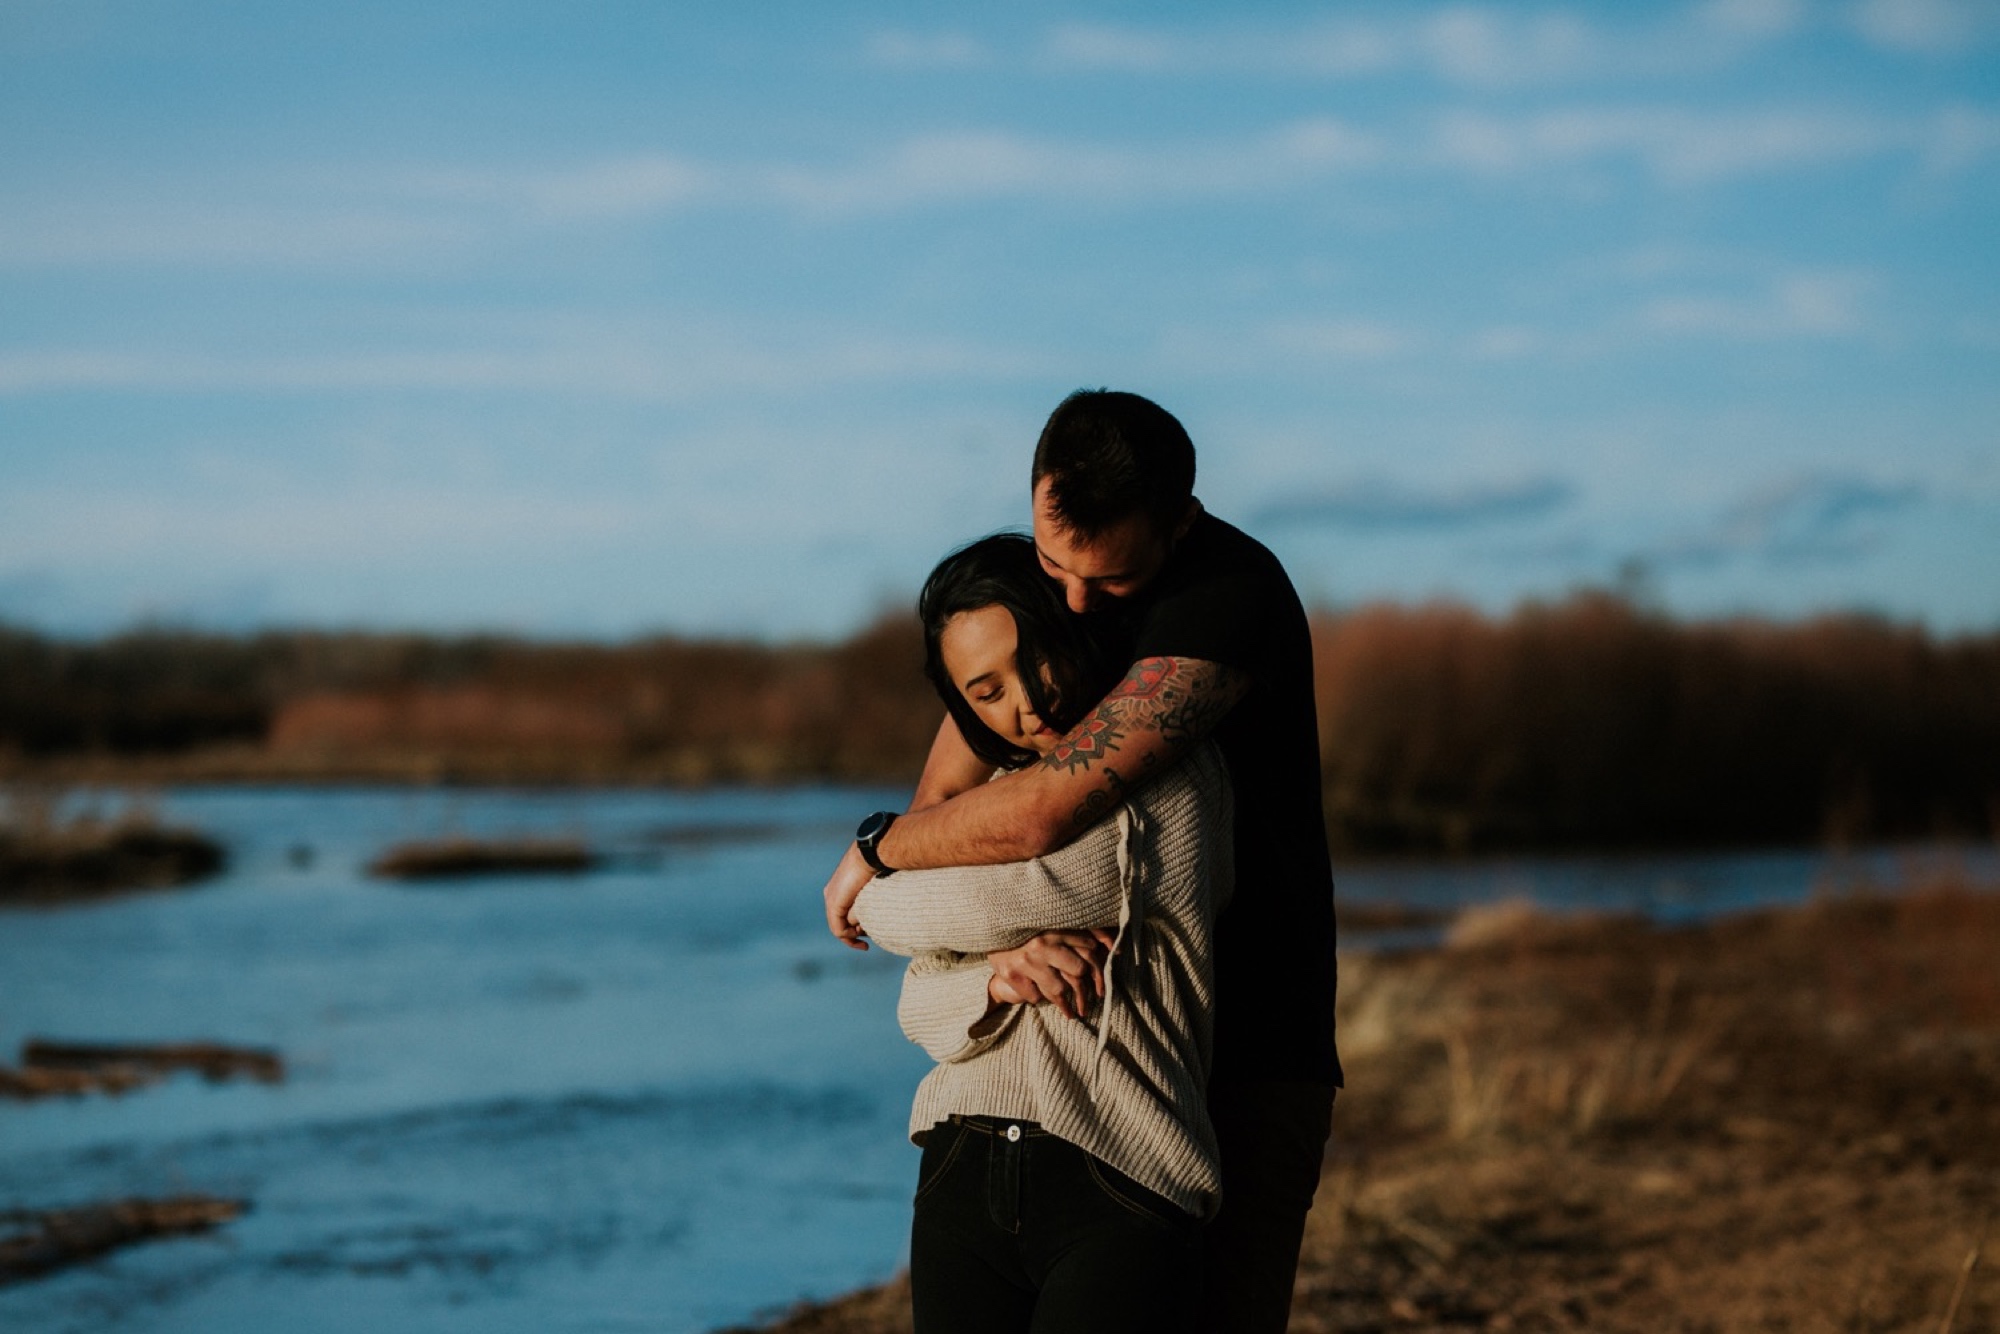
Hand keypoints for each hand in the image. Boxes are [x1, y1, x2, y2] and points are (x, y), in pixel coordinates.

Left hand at [821, 844, 874, 950]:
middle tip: (866, 942)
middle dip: (854, 935)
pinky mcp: (834, 905)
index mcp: (840, 889)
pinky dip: (849, 936)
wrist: (872, 855)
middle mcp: (832, 894)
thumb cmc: (880, 866)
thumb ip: (871, 900)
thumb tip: (875, 916)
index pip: (843, 914)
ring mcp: (831, 900)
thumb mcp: (875, 887)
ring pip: (839, 928)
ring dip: (854, 936)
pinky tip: (860, 936)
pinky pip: (838, 929)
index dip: (854, 929)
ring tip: (866, 937)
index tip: (867, 937)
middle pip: (840, 922)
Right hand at [987, 929, 1115, 1019]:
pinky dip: (1038, 998)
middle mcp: (1043, 944)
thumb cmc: (1026, 931)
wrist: (988, 927)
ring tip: (1069, 1010)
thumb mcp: (1053, 927)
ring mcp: (1026, 961)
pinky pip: (1035, 997)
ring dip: (1063, 1001)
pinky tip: (1038, 996)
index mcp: (1056, 929)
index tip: (1101, 987)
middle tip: (1087, 1002)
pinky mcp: (1011, 974)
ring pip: (1058, 990)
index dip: (1099, 971)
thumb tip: (1117, 949)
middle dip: (1083, 989)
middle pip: (1078, 972)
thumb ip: (1085, 933)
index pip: (1089, 950)